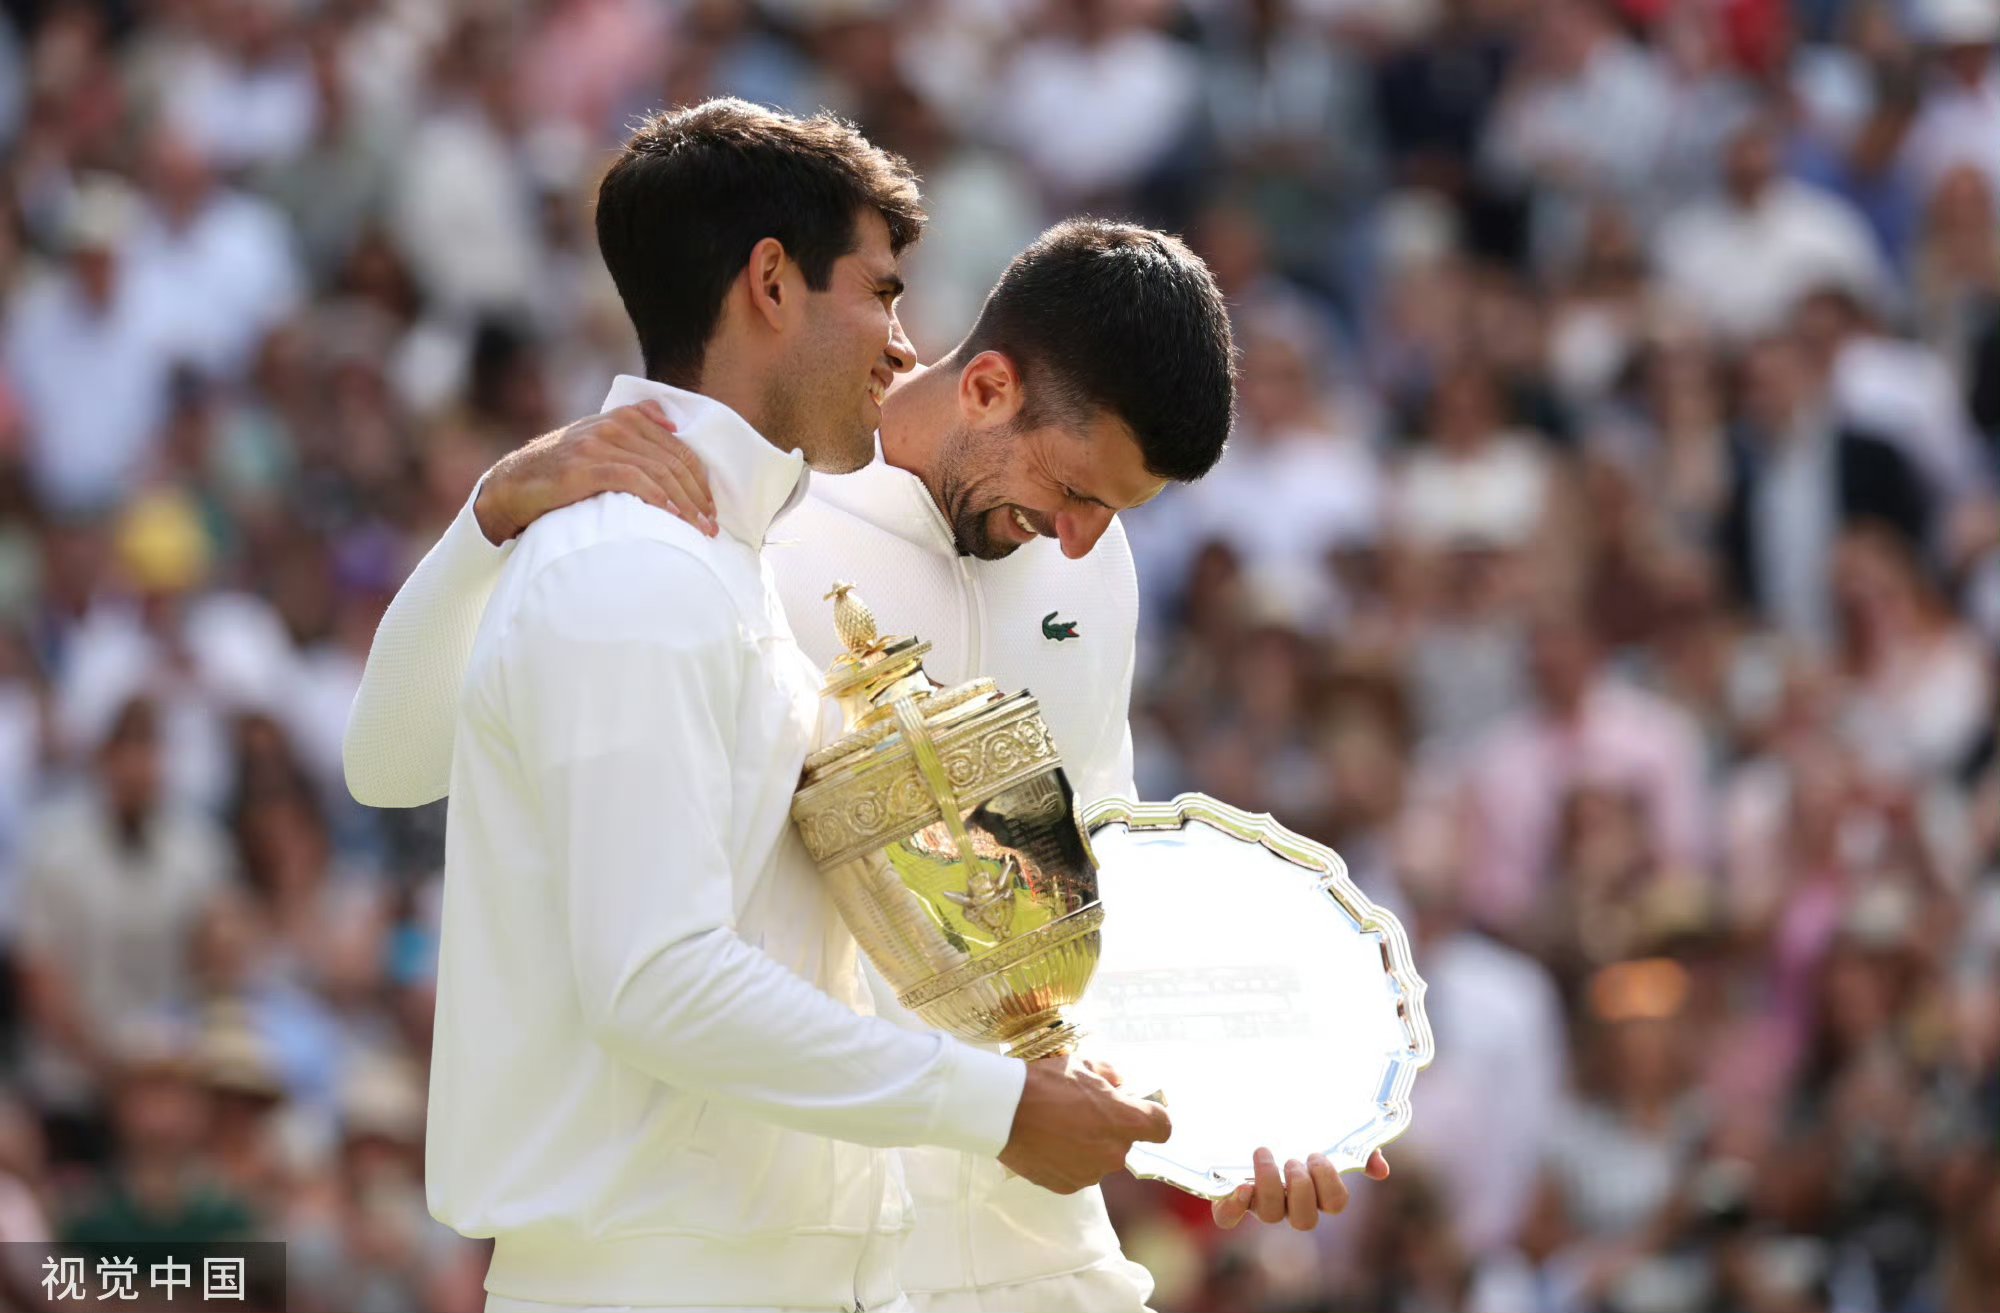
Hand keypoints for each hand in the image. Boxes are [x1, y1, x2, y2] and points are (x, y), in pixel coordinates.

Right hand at [474, 401, 715, 543]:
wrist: (510, 486)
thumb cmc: (559, 473)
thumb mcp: (596, 444)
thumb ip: (631, 431)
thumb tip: (672, 424)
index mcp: (623, 418)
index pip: (678, 447)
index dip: (700, 479)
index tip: (711, 508)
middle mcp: (613, 425)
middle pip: (673, 460)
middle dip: (698, 496)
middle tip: (712, 526)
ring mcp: (598, 443)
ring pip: (659, 470)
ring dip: (685, 504)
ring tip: (700, 530)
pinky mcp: (585, 465)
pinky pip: (634, 479)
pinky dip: (659, 499)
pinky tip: (673, 518)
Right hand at [998, 1055, 1172, 1194]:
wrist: (1003, 1111)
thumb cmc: (1045, 1083)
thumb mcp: (1081, 1064)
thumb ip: (1108, 1074)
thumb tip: (1117, 1084)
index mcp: (1125, 1120)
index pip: (1162, 1128)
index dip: (1152, 1118)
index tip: (1137, 1110)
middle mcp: (1114, 1152)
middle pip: (1125, 1142)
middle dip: (1110, 1129)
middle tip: (1082, 1111)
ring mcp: (1091, 1172)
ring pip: (1100, 1158)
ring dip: (1088, 1145)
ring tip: (1059, 1127)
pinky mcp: (1068, 1186)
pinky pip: (1077, 1172)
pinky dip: (1067, 1160)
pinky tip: (1048, 1142)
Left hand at [1212, 1147, 1389, 1230]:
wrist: (1252, 1119)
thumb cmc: (1299, 1132)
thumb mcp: (1330, 1134)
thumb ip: (1359, 1150)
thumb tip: (1380, 1169)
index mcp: (1317, 1190)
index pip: (1335, 1205)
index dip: (1329, 1184)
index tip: (1317, 1155)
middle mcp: (1290, 1203)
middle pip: (1304, 1219)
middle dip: (1301, 1189)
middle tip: (1293, 1160)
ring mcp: (1260, 1203)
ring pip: (1270, 1215)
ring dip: (1269, 1184)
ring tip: (1264, 1152)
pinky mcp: (1230, 1199)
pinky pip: (1228, 1219)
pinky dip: (1233, 1208)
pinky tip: (1240, 1187)